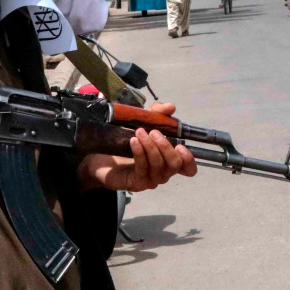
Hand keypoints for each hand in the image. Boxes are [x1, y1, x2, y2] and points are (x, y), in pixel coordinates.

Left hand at [77, 103, 197, 191]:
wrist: (100, 156)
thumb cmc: (124, 142)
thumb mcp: (141, 123)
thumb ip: (156, 114)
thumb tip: (170, 107)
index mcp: (167, 160)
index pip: (188, 168)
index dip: (189, 159)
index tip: (180, 146)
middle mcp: (163, 172)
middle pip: (175, 164)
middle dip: (166, 146)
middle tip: (153, 132)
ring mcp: (150, 179)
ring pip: (159, 166)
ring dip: (151, 147)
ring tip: (140, 132)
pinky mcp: (137, 183)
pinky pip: (143, 169)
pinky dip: (140, 153)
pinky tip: (133, 142)